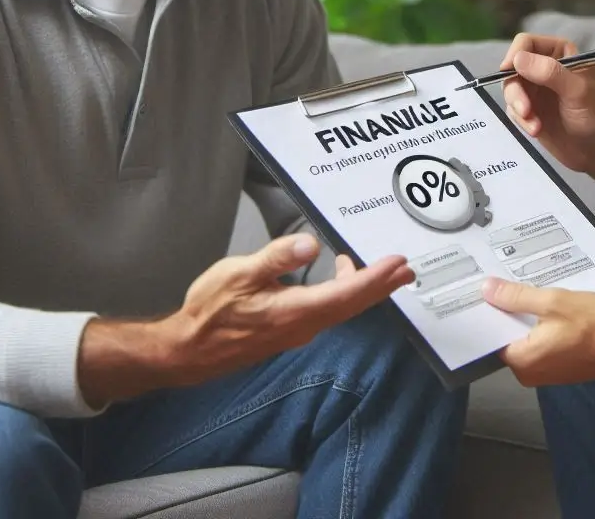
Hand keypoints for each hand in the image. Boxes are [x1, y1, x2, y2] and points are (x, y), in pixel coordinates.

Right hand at [159, 234, 412, 386]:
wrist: (187, 350)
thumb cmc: (210, 312)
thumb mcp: (238, 274)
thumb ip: (276, 259)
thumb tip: (310, 244)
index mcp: (294, 312)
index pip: (346, 295)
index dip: (375, 280)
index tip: (398, 265)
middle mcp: (303, 326)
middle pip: (352, 305)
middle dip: (382, 286)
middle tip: (407, 270)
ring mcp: (297, 331)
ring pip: (341, 308)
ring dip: (365, 289)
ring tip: (384, 271)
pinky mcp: (289, 331)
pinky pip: (326, 311)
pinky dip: (343, 294)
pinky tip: (341, 278)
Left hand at [482, 277, 594, 386]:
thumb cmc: (594, 323)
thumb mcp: (553, 302)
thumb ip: (516, 297)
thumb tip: (486, 289)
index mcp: (522, 360)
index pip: (492, 334)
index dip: (488, 309)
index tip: (482, 287)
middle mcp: (528, 372)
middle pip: (507, 336)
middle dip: (506, 310)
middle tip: (501, 280)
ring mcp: (545, 372)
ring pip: (525, 338)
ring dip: (525, 316)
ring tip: (521, 287)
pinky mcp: (559, 367)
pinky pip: (540, 343)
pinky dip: (540, 325)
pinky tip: (544, 305)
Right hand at [499, 32, 594, 171]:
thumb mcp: (577, 91)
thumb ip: (550, 73)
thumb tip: (517, 59)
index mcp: (560, 53)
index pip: (527, 43)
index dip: (515, 54)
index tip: (509, 72)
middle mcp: (545, 67)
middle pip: (513, 67)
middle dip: (516, 90)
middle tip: (525, 110)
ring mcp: (536, 89)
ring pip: (510, 89)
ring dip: (518, 107)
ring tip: (534, 126)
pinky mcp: (530, 110)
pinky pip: (513, 109)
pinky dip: (521, 120)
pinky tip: (536, 131)